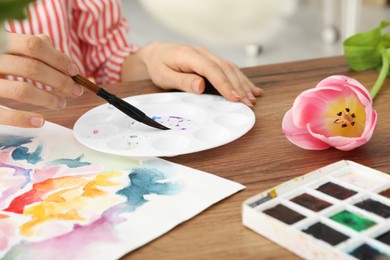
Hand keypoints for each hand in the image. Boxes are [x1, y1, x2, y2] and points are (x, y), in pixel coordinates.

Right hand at [0, 33, 82, 127]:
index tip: (75, 72)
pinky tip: (41, 121)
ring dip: (48, 99)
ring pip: (21, 90)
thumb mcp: (10, 47)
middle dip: (60, 82)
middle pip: (32, 68)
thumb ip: (33, 47)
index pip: (34, 45)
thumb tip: (66, 62)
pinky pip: (2, 113)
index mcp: (0, 42)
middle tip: (76, 91)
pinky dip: (24, 119)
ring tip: (61, 104)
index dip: (58, 59)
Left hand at [123, 43, 261, 105]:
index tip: (235, 98)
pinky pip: (229, 69)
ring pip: (231, 68)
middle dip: (239, 87)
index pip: (212, 69)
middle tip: (248, 103)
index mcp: (189, 55)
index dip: (225, 84)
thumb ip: (183, 81)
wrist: (157, 53)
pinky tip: (251, 88)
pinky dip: (241, 79)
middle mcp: (202, 53)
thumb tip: (201, 86)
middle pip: (225, 69)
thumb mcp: (164, 76)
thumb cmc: (159, 65)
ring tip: (252, 98)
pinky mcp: (212, 60)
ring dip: (243, 84)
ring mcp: (209, 55)